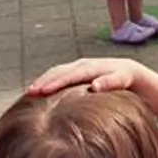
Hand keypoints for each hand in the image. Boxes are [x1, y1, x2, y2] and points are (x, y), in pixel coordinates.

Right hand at [28, 58, 147, 95]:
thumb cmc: (125, 79)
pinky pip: (58, 73)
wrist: (128, 70)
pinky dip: (47, 79)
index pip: (69, 75)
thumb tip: (94, 87)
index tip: (41, 92)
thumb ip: (109, 83)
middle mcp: (81, 64)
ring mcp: (77, 66)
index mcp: (90, 67)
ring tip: (29, 92)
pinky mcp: (75, 70)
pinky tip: (39, 90)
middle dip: (44, 81)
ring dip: (43, 80)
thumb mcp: (121, 80)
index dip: (55, 83)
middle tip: (29, 93)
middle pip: (59, 72)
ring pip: (56, 71)